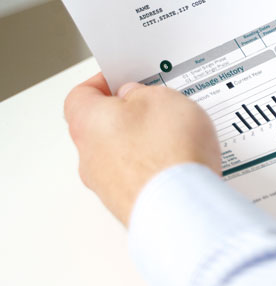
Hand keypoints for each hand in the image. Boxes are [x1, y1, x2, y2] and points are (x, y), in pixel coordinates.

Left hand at [64, 73, 219, 224]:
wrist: (181, 207)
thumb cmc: (167, 152)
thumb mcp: (162, 98)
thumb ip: (143, 93)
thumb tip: (137, 97)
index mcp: (88, 123)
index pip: (81, 95)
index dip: (104, 83)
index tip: (125, 79)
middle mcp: (90, 156)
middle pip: (102, 127)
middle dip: (131, 116)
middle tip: (159, 106)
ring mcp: (108, 185)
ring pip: (123, 155)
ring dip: (147, 145)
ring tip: (181, 138)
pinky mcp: (130, 204)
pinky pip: (142, 178)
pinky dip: (159, 169)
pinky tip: (184, 164)